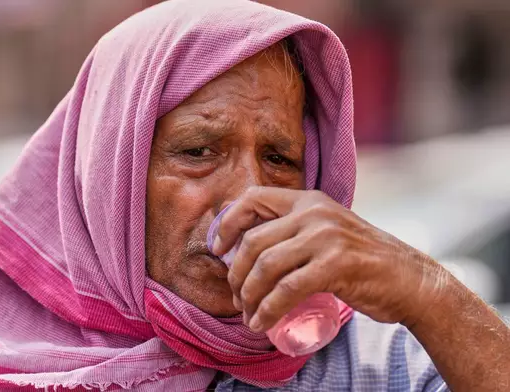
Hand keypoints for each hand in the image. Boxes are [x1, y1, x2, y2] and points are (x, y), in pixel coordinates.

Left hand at [211, 186, 450, 331]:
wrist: (410, 280)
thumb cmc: (363, 261)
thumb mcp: (326, 232)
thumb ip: (295, 232)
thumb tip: (247, 251)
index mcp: (308, 200)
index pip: (253, 198)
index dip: (228, 223)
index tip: (219, 251)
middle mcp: (314, 212)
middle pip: (253, 241)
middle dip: (236, 274)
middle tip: (237, 297)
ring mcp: (326, 236)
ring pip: (265, 266)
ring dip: (248, 296)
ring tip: (249, 315)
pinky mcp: (336, 263)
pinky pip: (287, 289)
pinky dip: (268, 309)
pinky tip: (262, 323)